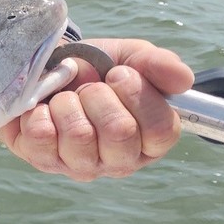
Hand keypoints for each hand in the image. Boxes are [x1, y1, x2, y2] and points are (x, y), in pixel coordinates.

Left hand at [0, 39, 193, 180]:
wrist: (46, 68)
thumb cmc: (95, 68)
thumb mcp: (128, 58)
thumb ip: (157, 64)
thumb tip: (183, 79)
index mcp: (149, 139)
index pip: (161, 130)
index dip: (138, 95)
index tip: (119, 73)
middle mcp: (119, 160)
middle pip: (120, 132)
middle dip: (100, 95)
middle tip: (89, 87)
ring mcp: (81, 165)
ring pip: (79, 135)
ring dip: (68, 102)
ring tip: (65, 97)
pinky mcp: (44, 161)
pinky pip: (42, 135)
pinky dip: (40, 111)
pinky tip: (44, 108)